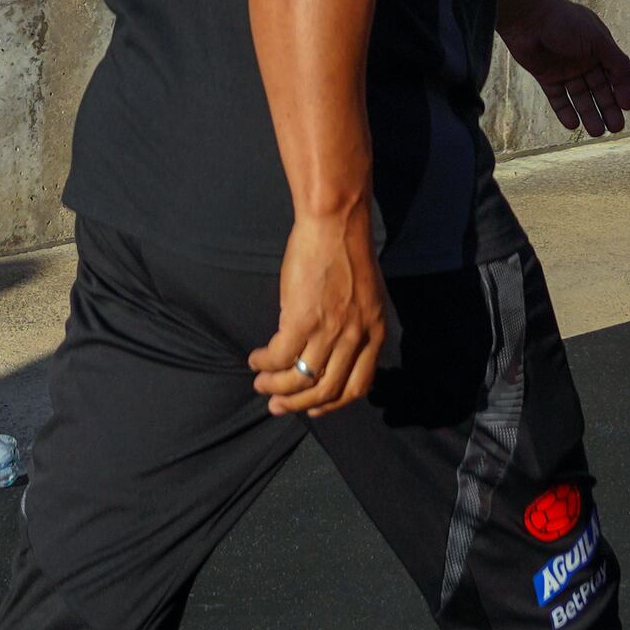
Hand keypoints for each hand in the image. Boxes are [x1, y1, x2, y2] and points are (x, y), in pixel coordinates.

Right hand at [251, 208, 387, 416]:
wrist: (335, 222)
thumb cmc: (346, 251)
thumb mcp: (366, 297)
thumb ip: (356, 326)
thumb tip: (333, 352)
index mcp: (374, 333)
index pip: (358, 386)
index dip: (333, 403)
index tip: (313, 408)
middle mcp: (356, 338)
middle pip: (326, 390)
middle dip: (298, 404)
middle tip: (276, 407)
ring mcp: (331, 331)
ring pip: (301, 380)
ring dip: (276, 388)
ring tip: (261, 384)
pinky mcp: (303, 319)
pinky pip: (279, 357)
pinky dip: (264, 363)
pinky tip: (255, 360)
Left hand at [496, 0, 629, 137]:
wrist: (526, 16)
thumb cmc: (565, 22)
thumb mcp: (597, 40)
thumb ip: (617, 62)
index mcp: (599, 46)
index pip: (616, 72)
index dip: (623, 90)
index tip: (628, 106)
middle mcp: (583, 58)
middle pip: (599, 88)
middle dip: (608, 107)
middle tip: (616, 128)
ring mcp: (564, 68)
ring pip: (580, 96)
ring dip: (589, 114)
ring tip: (597, 132)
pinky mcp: (546, 76)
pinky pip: (558, 98)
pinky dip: (565, 111)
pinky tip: (573, 125)